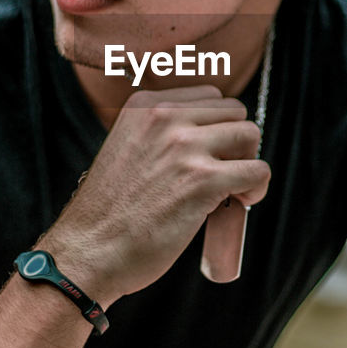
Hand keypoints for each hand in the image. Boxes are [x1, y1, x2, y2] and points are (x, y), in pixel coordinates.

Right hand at [42, 86, 269, 303]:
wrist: (89, 251)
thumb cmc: (110, 212)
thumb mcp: (128, 148)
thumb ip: (163, 134)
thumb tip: (213, 136)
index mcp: (145, 105)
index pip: (211, 96)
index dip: (219, 127)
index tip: (210, 154)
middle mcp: (165, 116)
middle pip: (235, 111)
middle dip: (236, 143)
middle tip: (222, 173)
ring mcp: (185, 146)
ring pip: (250, 135)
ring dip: (248, 163)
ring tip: (233, 189)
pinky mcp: (203, 179)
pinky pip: (257, 171)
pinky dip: (256, 188)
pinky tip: (240, 203)